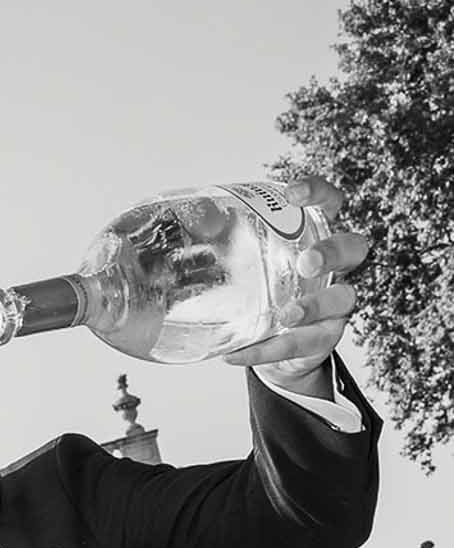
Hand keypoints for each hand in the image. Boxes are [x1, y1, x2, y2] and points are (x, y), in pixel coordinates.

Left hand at [224, 174, 368, 386]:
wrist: (270, 342)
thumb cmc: (261, 287)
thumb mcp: (243, 261)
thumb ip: (222, 240)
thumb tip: (194, 221)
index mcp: (316, 235)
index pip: (331, 203)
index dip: (320, 194)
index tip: (293, 193)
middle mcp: (335, 267)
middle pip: (353, 248)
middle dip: (332, 252)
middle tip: (306, 262)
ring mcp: (335, 304)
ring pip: (343, 299)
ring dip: (315, 306)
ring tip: (286, 315)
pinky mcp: (324, 338)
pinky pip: (304, 344)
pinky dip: (270, 350)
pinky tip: (238, 353)